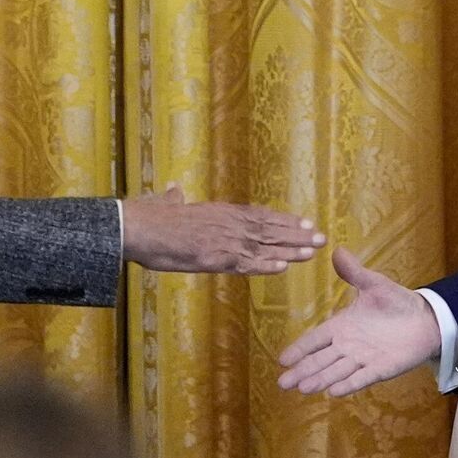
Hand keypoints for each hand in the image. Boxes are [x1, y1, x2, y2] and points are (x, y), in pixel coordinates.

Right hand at [121, 186, 323, 274]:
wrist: (136, 226)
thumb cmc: (148, 218)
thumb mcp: (167, 204)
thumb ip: (176, 198)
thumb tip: (173, 189)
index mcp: (219, 212)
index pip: (258, 215)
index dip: (283, 220)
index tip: (304, 223)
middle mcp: (226, 223)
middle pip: (268, 229)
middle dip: (297, 234)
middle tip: (322, 238)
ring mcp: (221, 240)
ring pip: (263, 245)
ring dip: (290, 249)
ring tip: (313, 252)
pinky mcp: (213, 258)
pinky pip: (245, 264)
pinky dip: (265, 265)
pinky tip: (284, 268)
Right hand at [277, 248, 440, 395]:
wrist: (426, 319)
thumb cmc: (397, 302)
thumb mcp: (374, 284)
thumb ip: (354, 272)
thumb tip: (337, 250)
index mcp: (342, 325)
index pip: (315, 338)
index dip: (300, 348)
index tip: (282, 359)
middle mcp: (348, 345)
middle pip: (320, 360)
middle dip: (302, 371)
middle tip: (283, 383)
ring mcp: (364, 359)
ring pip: (337, 371)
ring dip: (321, 379)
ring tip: (303, 388)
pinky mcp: (381, 369)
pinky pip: (362, 378)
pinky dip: (349, 385)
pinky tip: (334, 392)